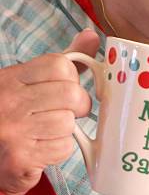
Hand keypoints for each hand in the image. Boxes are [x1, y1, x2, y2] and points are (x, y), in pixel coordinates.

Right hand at [0, 30, 99, 194]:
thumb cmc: (11, 114)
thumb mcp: (27, 81)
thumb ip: (59, 62)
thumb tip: (92, 36)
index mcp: (10, 78)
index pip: (60, 65)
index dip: (71, 77)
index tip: (65, 86)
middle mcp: (9, 102)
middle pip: (71, 93)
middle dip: (77, 105)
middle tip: (66, 111)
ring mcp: (14, 131)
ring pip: (69, 122)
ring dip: (66, 129)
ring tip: (48, 129)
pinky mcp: (20, 158)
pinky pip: (62, 147)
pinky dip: (59, 149)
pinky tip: (42, 146)